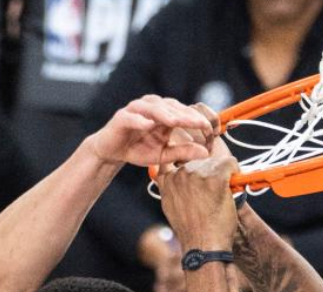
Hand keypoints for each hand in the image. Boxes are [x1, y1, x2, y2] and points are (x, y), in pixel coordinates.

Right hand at [89, 96, 215, 166]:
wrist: (112, 152)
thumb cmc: (138, 149)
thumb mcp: (164, 154)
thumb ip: (183, 152)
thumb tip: (205, 153)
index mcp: (164, 114)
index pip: (183, 112)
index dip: (196, 118)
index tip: (209, 127)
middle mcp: (151, 108)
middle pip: (171, 107)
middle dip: (185, 115)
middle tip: (198, 123)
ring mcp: (136, 111)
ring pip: (152, 108)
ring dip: (165, 113)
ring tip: (176, 121)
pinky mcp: (121, 118)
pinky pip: (131, 117)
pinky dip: (139, 120)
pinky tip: (147, 125)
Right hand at [157, 156, 239, 251]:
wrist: (204, 245)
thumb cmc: (192, 230)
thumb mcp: (171, 207)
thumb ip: (171, 188)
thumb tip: (175, 177)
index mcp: (167, 180)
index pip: (176, 158)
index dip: (190, 167)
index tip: (198, 178)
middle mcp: (179, 174)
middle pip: (199, 160)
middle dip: (208, 173)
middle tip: (212, 194)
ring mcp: (197, 174)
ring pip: (215, 161)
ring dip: (221, 174)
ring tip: (220, 195)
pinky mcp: (215, 177)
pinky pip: (230, 163)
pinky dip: (235, 173)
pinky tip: (232, 189)